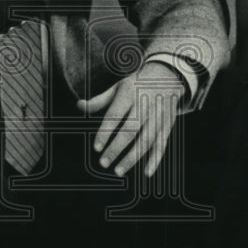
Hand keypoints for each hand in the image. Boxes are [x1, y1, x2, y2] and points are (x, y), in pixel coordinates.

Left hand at [76, 62, 184, 176]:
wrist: (168, 75)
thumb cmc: (137, 84)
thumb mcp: (118, 87)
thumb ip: (100, 100)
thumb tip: (79, 105)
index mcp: (129, 93)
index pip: (115, 115)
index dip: (105, 132)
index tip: (96, 148)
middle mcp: (145, 104)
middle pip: (131, 129)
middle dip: (116, 148)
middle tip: (103, 163)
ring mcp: (158, 115)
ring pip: (147, 139)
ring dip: (133, 157)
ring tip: (118, 170)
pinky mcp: (168, 123)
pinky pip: (162, 143)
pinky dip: (156, 159)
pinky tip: (146, 172)